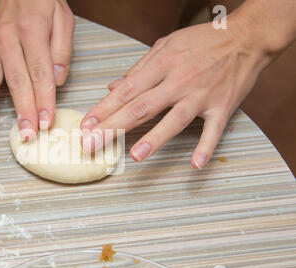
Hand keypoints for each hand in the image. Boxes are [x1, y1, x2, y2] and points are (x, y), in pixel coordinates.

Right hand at [0, 0, 74, 140]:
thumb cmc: (43, 0)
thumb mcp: (63, 18)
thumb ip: (62, 50)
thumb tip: (57, 80)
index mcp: (32, 31)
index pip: (40, 72)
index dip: (44, 99)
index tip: (46, 121)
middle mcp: (8, 38)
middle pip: (16, 80)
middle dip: (21, 109)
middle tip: (25, 133)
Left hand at [81, 19, 270, 168]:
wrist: (246, 37)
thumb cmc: (202, 41)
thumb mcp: (166, 46)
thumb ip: (139, 69)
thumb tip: (113, 87)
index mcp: (163, 64)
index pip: (127, 90)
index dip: (104, 108)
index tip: (86, 125)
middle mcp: (179, 80)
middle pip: (142, 107)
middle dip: (114, 127)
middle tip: (93, 144)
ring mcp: (202, 95)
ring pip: (174, 119)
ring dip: (154, 139)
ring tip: (134, 155)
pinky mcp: (223, 106)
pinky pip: (214, 130)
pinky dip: (206, 147)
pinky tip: (195, 164)